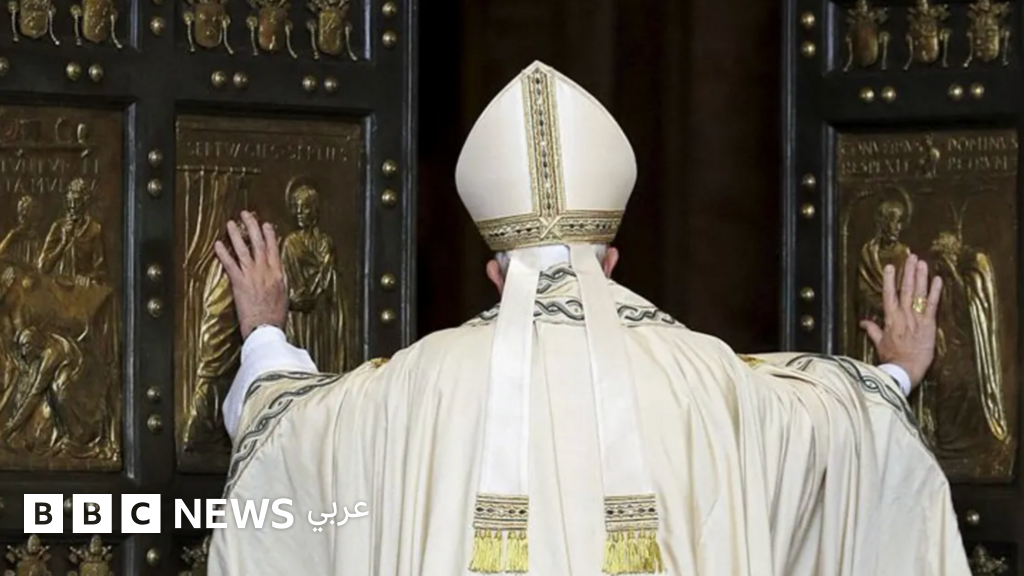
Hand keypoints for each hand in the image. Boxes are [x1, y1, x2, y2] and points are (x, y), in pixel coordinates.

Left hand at [214, 211, 287, 340]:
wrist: (266, 327)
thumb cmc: (275, 316)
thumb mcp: (284, 295)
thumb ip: (279, 281)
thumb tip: (278, 272)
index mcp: (278, 274)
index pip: (274, 249)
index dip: (270, 235)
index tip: (266, 224)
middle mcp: (265, 271)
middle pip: (259, 243)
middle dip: (252, 227)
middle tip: (246, 215)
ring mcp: (252, 275)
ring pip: (244, 249)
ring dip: (237, 235)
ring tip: (231, 223)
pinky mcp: (239, 282)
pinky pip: (230, 264)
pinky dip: (224, 253)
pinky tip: (218, 244)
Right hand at [860, 253, 942, 388]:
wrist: (904, 370)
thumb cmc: (891, 359)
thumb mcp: (879, 343)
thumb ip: (872, 330)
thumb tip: (862, 322)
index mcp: (890, 319)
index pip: (889, 295)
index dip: (889, 280)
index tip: (891, 266)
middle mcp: (902, 315)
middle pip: (905, 289)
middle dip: (908, 272)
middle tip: (910, 257)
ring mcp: (916, 319)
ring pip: (917, 294)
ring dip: (920, 277)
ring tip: (921, 263)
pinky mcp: (928, 325)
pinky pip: (932, 305)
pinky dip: (935, 292)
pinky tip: (937, 280)